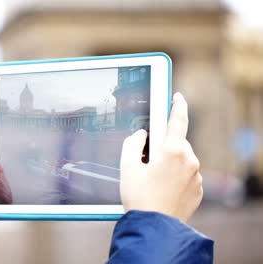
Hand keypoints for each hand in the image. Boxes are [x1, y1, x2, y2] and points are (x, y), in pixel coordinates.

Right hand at [120, 92, 201, 222]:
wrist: (155, 227)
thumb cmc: (140, 198)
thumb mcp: (127, 167)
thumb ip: (133, 144)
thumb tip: (141, 135)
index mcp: (172, 151)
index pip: (177, 120)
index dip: (177, 105)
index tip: (177, 97)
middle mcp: (189, 160)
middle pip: (177, 142)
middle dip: (164, 145)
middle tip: (148, 159)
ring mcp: (196, 176)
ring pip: (183, 158)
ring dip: (170, 161)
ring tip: (154, 179)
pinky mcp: (198, 189)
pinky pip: (188, 174)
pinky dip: (177, 175)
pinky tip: (163, 187)